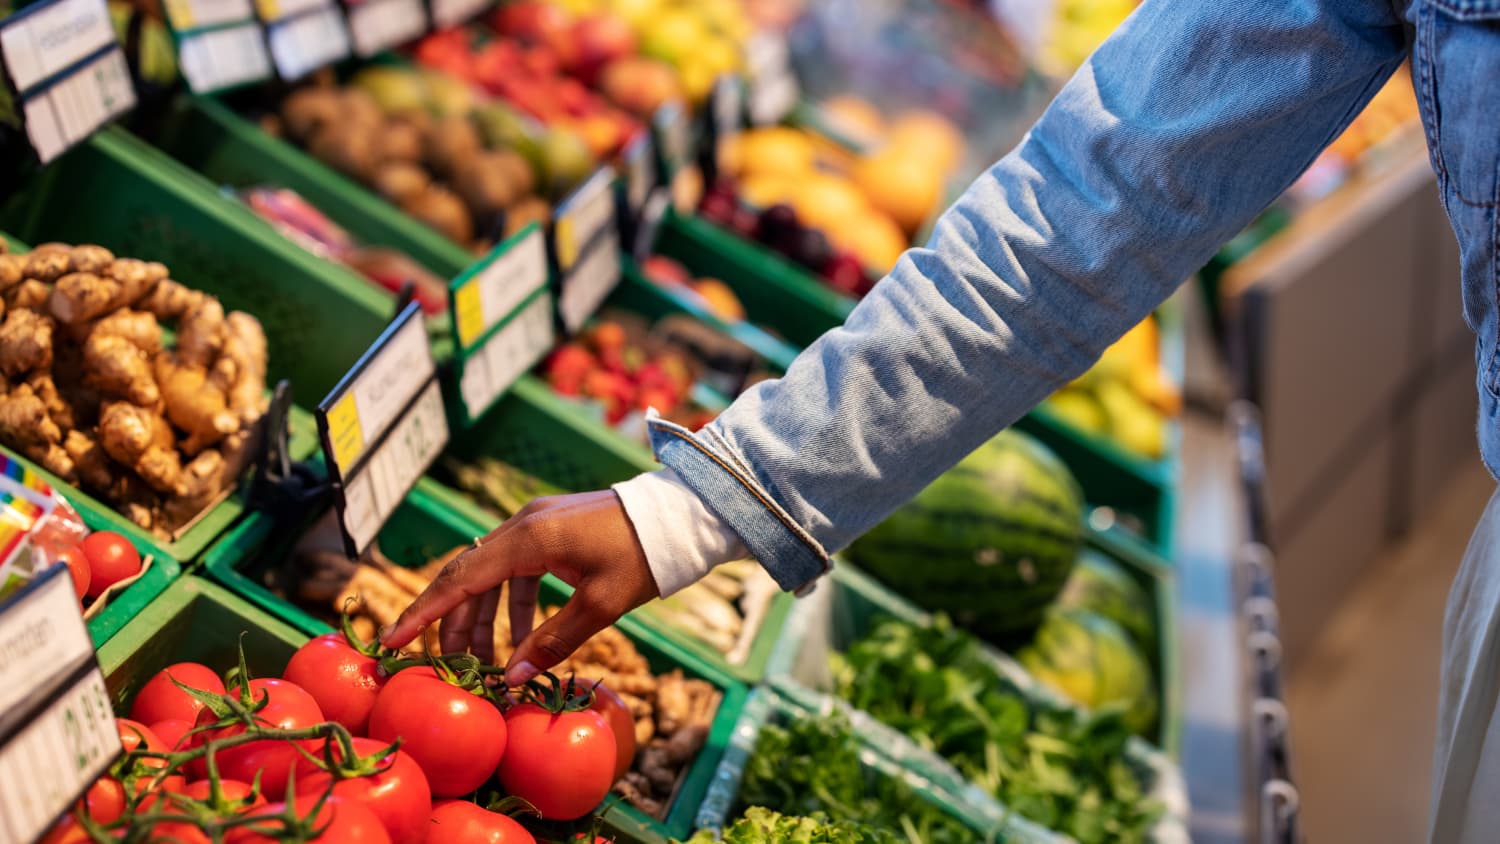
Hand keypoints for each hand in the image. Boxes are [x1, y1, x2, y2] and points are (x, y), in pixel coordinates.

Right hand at [378, 491, 659, 685]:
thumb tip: (513, 679)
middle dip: (451, 624)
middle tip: (445, 666)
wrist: (679, 516)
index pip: (459, 578)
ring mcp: (536, 523)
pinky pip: (515, 568)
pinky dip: (510, 602)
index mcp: (528, 538)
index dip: (423, 613)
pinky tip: (518, 638)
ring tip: (482, 662)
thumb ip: (553, 642)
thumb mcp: (601, 606)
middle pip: (467, 577)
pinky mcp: (550, 529)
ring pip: (490, 574)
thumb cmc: (642, 558)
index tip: (392, 640)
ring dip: (482, 617)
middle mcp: (523, 525)